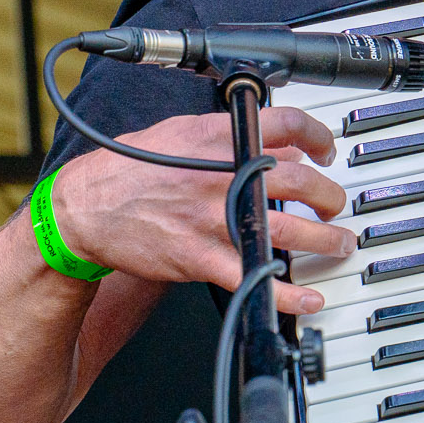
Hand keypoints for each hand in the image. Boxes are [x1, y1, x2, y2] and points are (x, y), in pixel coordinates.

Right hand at [48, 112, 354, 313]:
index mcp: (217, 137)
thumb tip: (273, 141)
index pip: (286, 124)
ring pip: (288, 229)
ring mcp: (213, 218)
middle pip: (299, 180)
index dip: (317, 137)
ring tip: (338, 244)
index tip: (326, 152)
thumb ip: (228, 136)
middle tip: (334, 206)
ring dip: (324, 239)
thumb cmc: (129, 168)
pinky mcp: (201, 257)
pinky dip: (287, 293)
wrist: (86, 208)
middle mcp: (221, 174)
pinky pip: (254, 277)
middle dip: (329, 195)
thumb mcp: (180, 134)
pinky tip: (308, 298)